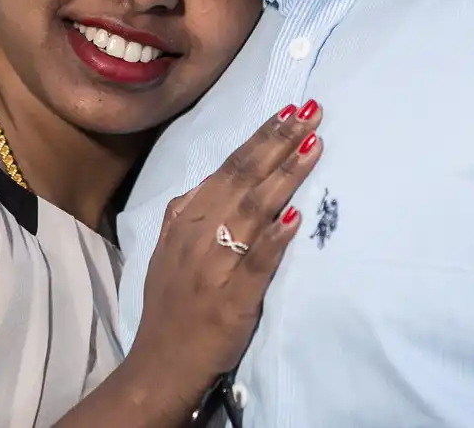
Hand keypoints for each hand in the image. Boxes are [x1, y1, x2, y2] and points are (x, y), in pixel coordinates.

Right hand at [128, 101, 324, 398]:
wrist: (161, 362)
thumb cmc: (171, 305)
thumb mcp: (168, 250)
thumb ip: (188, 214)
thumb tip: (214, 178)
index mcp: (185, 219)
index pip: (228, 168)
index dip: (260, 139)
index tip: (289, 112)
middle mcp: (197, 235)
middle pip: (243, 179)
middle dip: (278, 142)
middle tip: (310, 111)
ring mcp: (214, 265)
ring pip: (253, 210)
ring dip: (285, 176)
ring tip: (312, 146)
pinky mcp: (232, 298)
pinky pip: (256, 262)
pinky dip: (274, 238)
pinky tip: (294, 217)